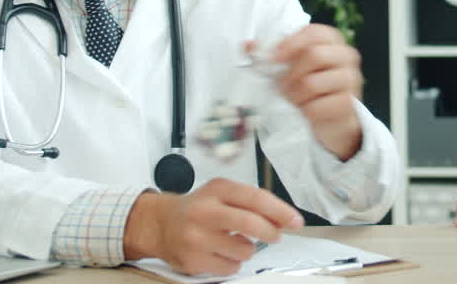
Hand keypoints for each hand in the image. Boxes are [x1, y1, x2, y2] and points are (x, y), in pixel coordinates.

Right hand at [123, 178, 303, 275]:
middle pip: (250, 223)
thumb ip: (252, 203)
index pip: (255, 198)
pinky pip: (230, 268)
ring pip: (243, 250)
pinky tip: (220, 253)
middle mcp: (205, 211)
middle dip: (270, 232)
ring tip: (234, 242)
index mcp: (217, 189)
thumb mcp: (223, 194)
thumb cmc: (199, 208)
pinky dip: (233, 263)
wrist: (161, 224)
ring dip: (247, 249)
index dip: (280, 211)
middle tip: (276, 236)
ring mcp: (196, 237)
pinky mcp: (192, 260)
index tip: (296, 221)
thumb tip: (283, 219)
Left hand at [267, 24, 363, 160]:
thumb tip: (247, 45)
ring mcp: (350, 79)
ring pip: (313, 83)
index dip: (291, 43)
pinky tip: (306, 111)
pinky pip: (317, 107)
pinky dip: (305, 111)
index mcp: (332, 41)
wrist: (333, 117)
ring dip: (295, 95)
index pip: (314, 33)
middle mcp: (346, 56)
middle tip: (281, 86)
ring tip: (293, 100)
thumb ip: (270, 55)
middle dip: (291, 74)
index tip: (274, 58)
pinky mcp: (348, 104)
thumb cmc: (310, 86)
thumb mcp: (291, 67)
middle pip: (314, 55)